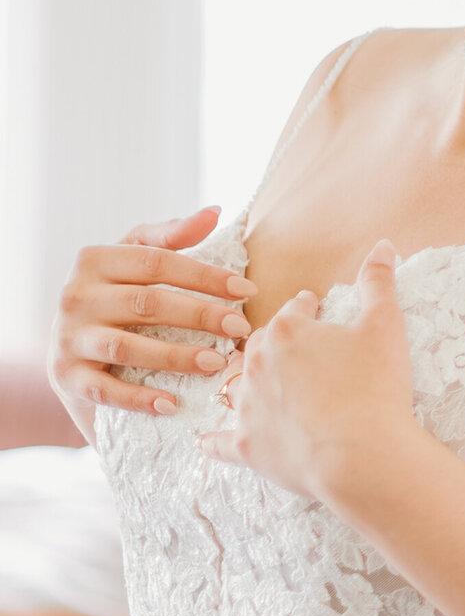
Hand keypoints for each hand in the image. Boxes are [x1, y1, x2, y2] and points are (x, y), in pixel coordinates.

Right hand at [51, 207, 255, 429]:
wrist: (69, 348)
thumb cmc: (114, 296)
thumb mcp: (134, 260)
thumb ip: (171, 237)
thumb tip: (214, 211)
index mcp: (94, 260)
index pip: (156, 262)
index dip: (204, 275)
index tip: (246, 289)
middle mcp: (75, 296)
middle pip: (147, 302)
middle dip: (200, 315)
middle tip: (241, 327)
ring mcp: (68, 338)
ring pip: (126, 346)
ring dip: (175, 356)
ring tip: (217, 362)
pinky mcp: (66, 376)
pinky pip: (104, 390)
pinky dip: (138, 398)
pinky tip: (172, 404)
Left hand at [198, 243, 416, 502]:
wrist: (363, 455)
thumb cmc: (376, 387)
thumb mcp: (386, 326)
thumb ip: (379, 282)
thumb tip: (383, 246)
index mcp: (287, 330)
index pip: (295, 308)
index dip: (310, 310)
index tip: (316, 312)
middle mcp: (257, 363)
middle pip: (259, 344)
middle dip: (275, 344)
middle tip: (296, 352)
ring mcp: (248, 406)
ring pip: (236, 386)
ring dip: (247, 383)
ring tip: (261, 387)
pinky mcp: (248, 446)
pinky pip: (220, 441)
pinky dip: (214, 440)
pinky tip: (205, 440)